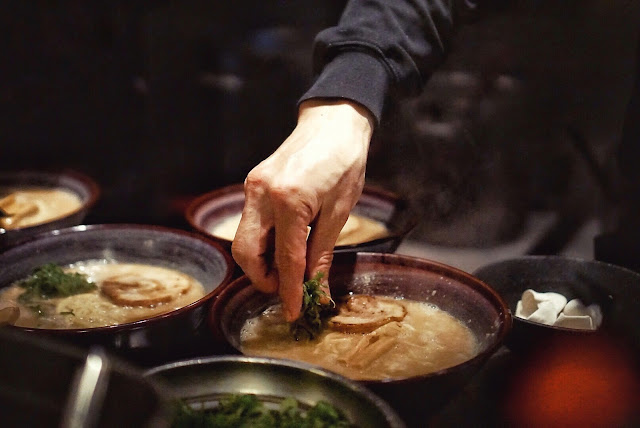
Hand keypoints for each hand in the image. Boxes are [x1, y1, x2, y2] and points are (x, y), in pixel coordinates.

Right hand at [232, 99, 373, 320]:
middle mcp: (262, 194)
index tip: (294, 314)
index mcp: (289, 200)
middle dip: (263, 279)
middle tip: (288, 289)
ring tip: (289, 268)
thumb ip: (321, 253)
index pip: (285, 259)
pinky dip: (263, 242)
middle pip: (246, 253)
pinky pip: (250, 223)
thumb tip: (315, 290)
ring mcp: (253, 187)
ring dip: (261, 261)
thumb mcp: (340, 211)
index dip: (289, 291)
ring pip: (243, 240)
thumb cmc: (345, 162)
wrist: (334, 122)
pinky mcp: (253, 184)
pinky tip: (283, 245)